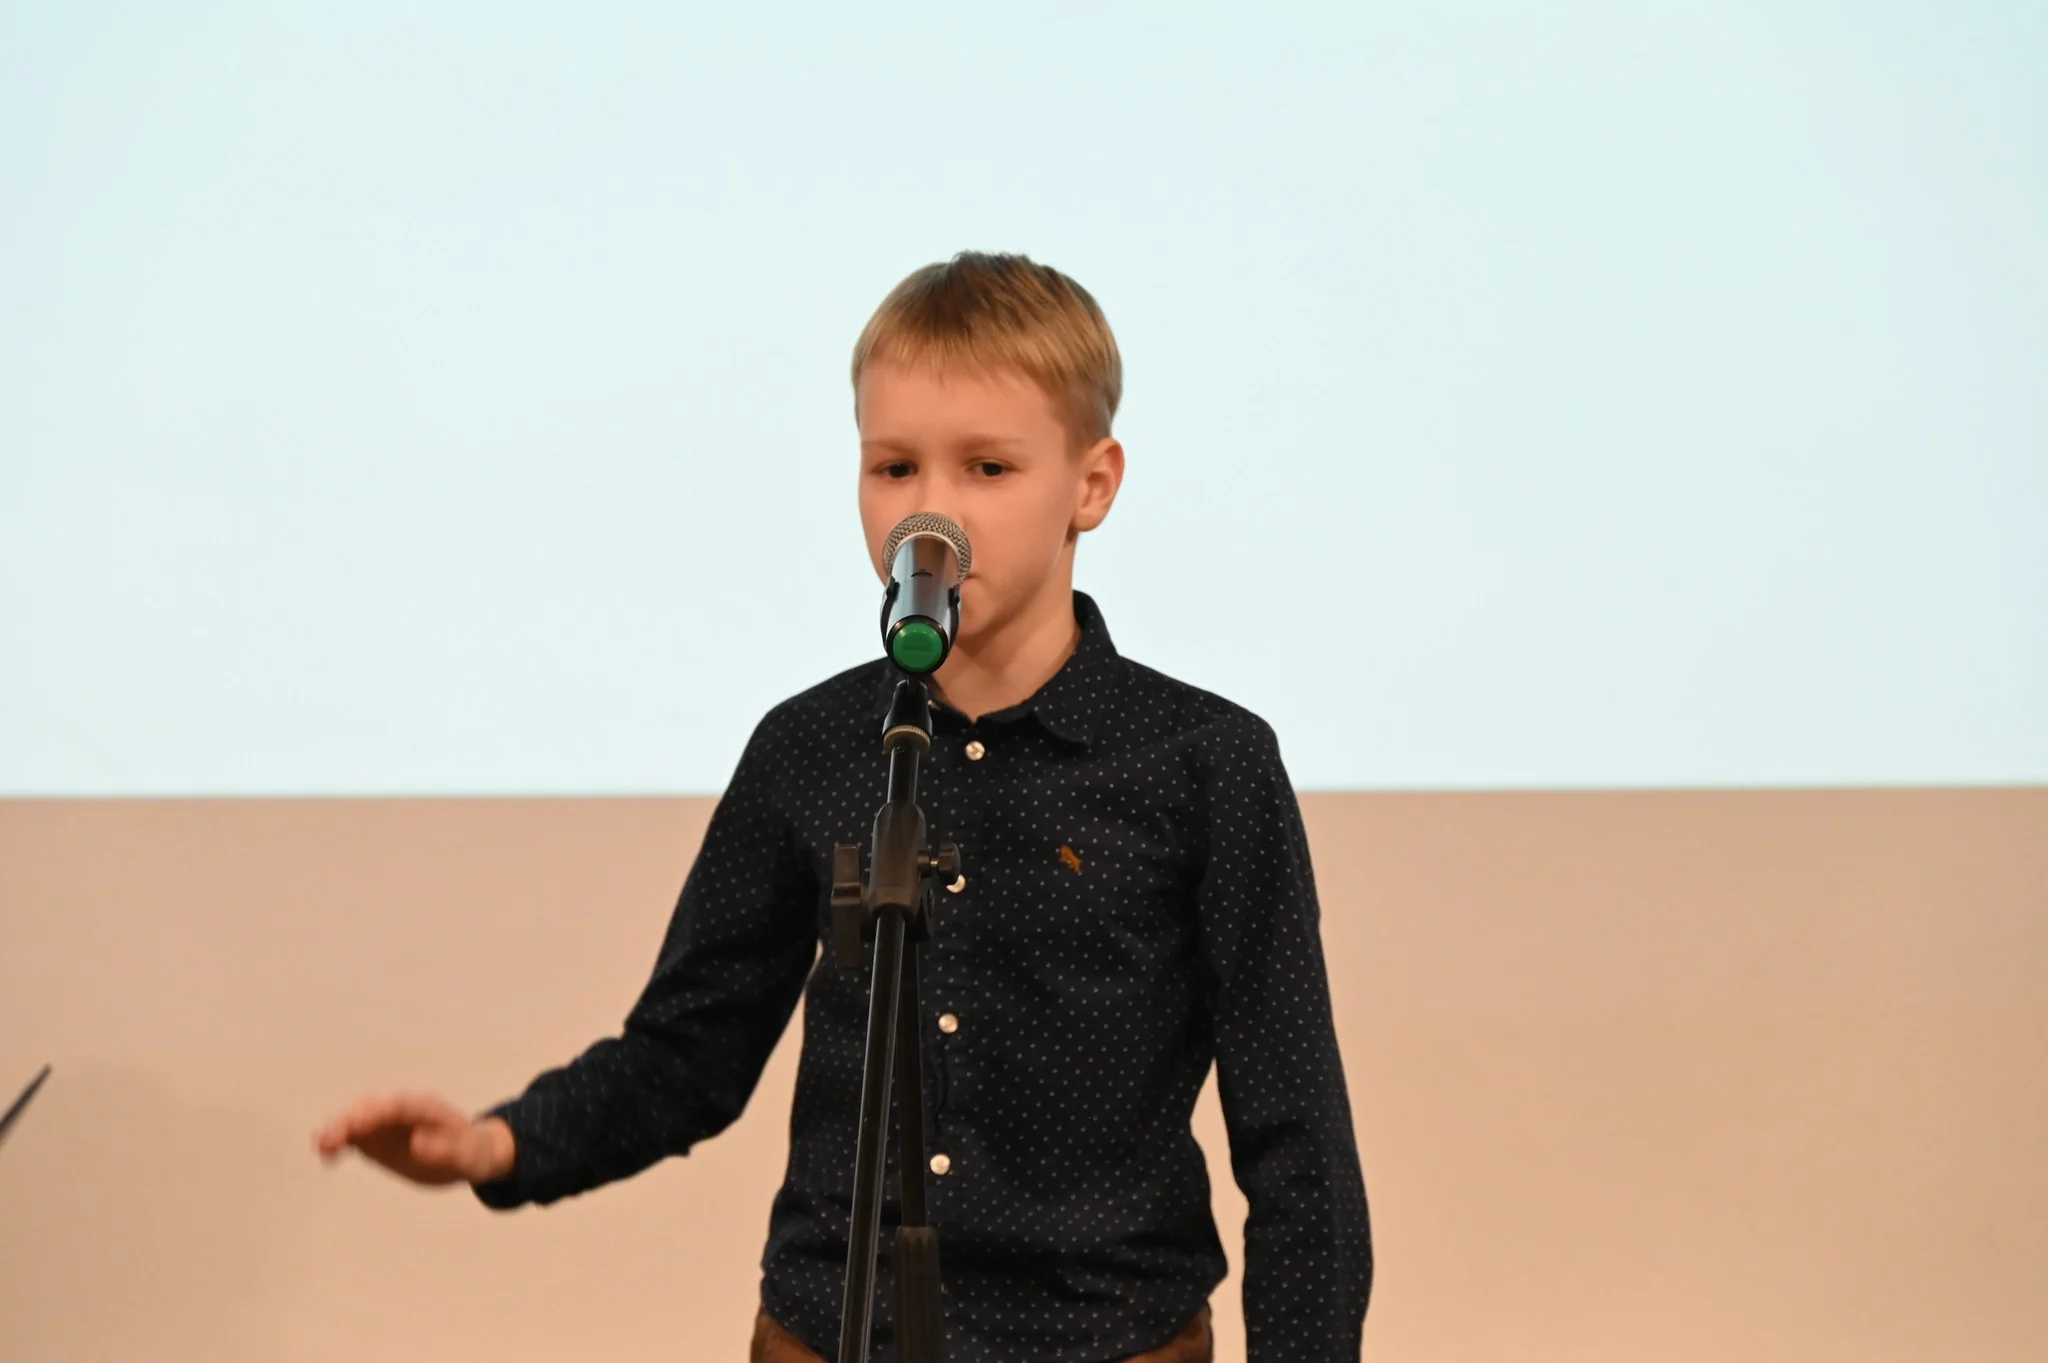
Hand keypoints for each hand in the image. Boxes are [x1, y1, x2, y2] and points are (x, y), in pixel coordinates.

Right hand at [312, 1091, 514, 1185]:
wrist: (469, 1154)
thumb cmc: (468, 1153)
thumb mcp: (465, 1157)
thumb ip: (444, 1150)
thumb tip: (417, 1144)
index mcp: (426, 1109)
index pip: (396, 1106)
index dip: (372, 1114)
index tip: (353, 1127)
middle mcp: (403, 1110)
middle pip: (371, 1106)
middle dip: (348, 1121)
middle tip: (328, 1143)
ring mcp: (388, 1121)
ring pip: (358, 1116)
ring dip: (338, 1128)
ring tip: (322, 1148)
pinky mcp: (379, 1136)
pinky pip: (356, 1133)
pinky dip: (340, 1139)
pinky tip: (327, 1153)